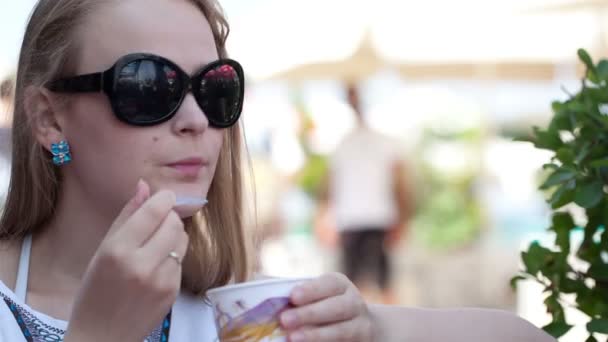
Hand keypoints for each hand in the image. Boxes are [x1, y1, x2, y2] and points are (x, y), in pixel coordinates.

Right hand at [65, 180, 188, 341]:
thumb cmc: (95, 291)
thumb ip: (126, 216)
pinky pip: (181, 261)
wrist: (102, 337)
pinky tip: (156, 268)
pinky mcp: (173, 292)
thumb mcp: (102, 250)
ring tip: (155, 246)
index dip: (165, 198)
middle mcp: (141, 265)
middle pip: (173, 223)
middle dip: (169, 217)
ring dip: (173, 236)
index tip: (166, 196)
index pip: (154, 211)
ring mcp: (160, 280)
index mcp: (117, 251)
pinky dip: (173, 258)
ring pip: (182, 240)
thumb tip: (144, 185)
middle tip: (157, 222)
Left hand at [280, 273, 374, 341]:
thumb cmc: (325, 306)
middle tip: (284, 320)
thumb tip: (259, 282)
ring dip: (316, 335)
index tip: (292, 296)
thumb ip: (295, 291)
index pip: (329, 283)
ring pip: (341, 331)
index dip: (311, 289)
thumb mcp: (317, 294)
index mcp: (340, 285)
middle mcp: (354, 304)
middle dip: (310, 314)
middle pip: (336, 308)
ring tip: (292, 338)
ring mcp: (360, 326)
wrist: (359, 327)